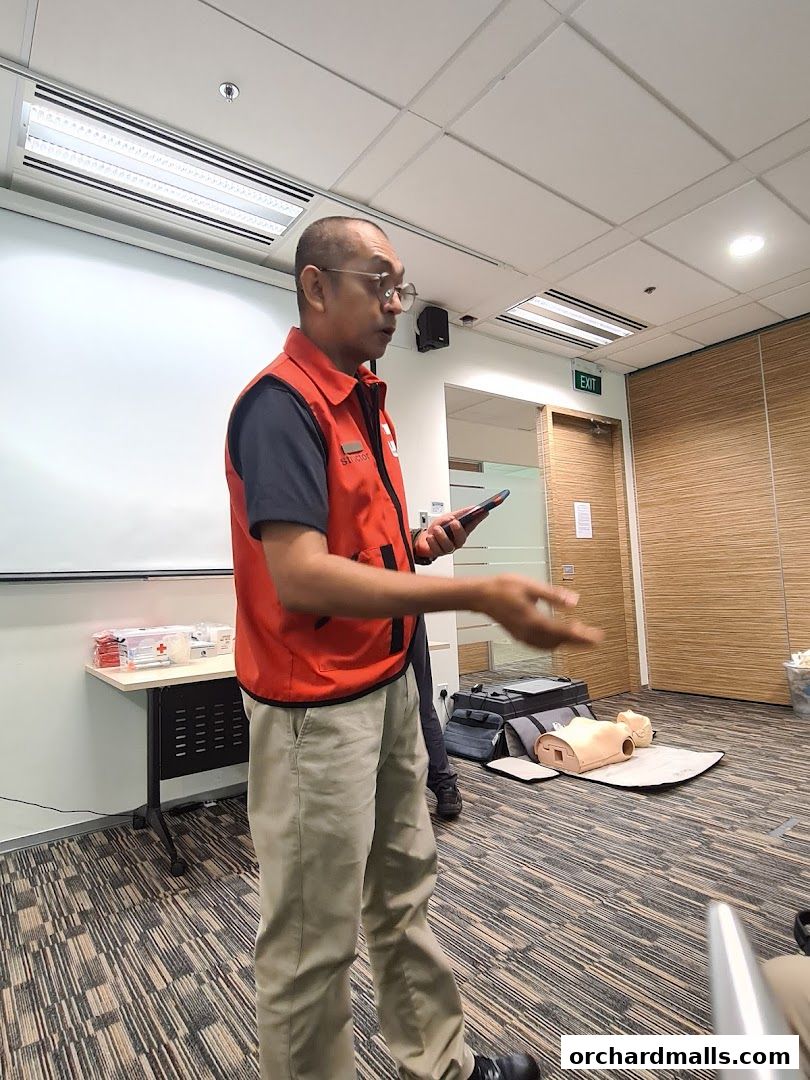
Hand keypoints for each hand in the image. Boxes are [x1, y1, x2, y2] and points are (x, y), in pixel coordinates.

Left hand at [413, 505, 486, 561]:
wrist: (424, 539)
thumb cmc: (437, 529)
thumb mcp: (447, 517)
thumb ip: (459, 513)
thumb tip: (472, 508)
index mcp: (461, 531)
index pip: (473, 524)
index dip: (479, 518)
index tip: (484, 511)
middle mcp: (456, 541)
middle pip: (461, 538)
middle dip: (458, 530)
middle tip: (454, 522)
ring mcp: (448, 548)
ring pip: (448, 545)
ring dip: (441, 535)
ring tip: (436, 528)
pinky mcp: (438, 553)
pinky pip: (436, 549)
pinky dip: (432, 541)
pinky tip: (430, 537)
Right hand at [475, 574, 603, 649]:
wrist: (481, 596)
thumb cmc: (503, 588)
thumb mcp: (532, 587)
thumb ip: (554, 596)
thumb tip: (574, 602)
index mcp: (534, 620)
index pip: (564, 633)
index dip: (582, 636)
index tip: (596, 638)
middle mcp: (529, 632)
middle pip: (559, 642)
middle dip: (577, 642)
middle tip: (593, 639)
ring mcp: (523, 636)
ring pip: (549, 646)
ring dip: (566, 644)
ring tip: (580, 638)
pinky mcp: (519, 636)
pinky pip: (540, 645)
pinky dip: (553, 644)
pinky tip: (558, 639)